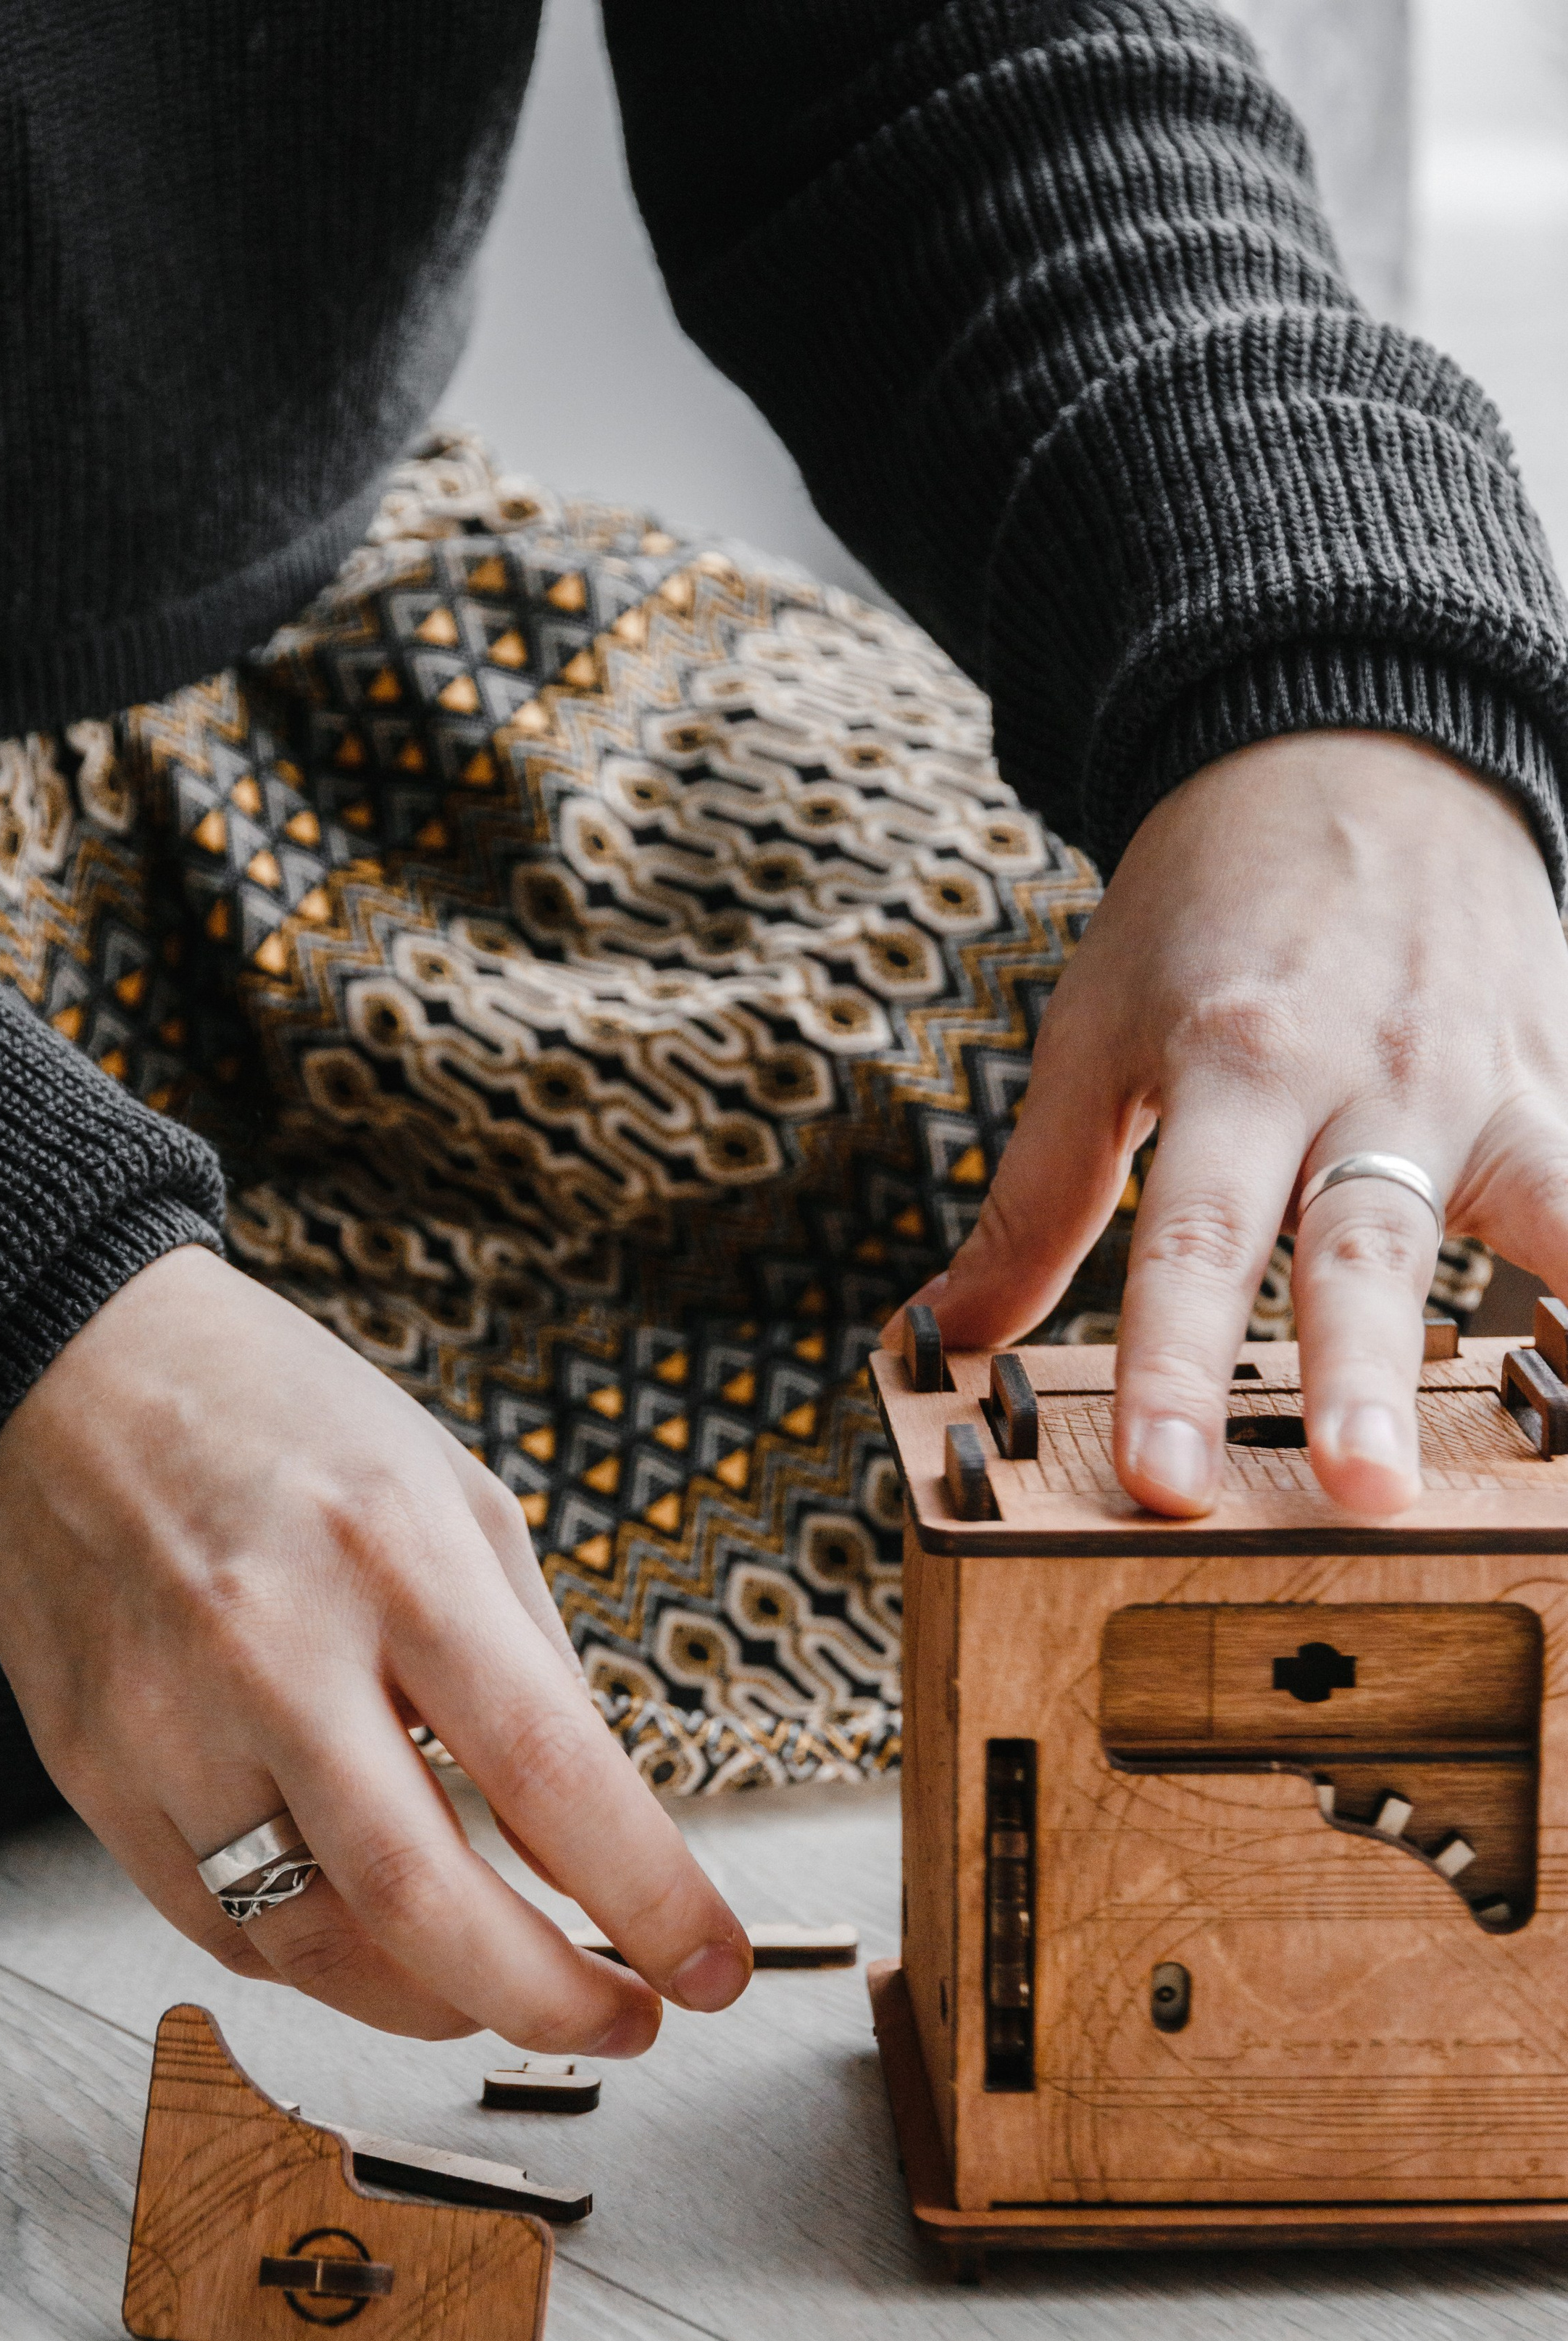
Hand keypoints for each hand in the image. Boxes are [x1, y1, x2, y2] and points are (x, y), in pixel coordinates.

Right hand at [0, 1245, 750, 2045]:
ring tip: (506, 1992)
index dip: (648, 1896)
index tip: (710, 1967)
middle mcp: (272, 1649)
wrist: (58, 1368)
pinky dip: (319, 1966)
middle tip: (621, 2022)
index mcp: (394, 1556)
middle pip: (424, 1900)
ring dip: (438, 2006)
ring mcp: (165, 1725)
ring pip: (313, 1947)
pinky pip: (218, 1929)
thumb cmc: (274, 1415)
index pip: (548, 1769)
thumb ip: (532, 1669)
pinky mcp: (92, 1776)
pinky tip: (380, 1951)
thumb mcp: (454, 1495)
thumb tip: (595, 1840)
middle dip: (547, 2000)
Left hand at [911, 730, 1567, 1514]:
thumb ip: (1033, 1202)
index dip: (1171, 1367)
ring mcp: (1492, 1078)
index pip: (1193, 1243)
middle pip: (1365, 1246)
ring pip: (1548, 1214)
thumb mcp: (1095, 1035)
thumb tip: (937, 1339)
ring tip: (1566, 1465)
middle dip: (1363, 1374)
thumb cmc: (1208, 914)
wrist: (1350, 750)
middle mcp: (1370, 1077)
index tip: (1159, 1478)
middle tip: (1362, 1489)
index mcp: (1233, 1065)